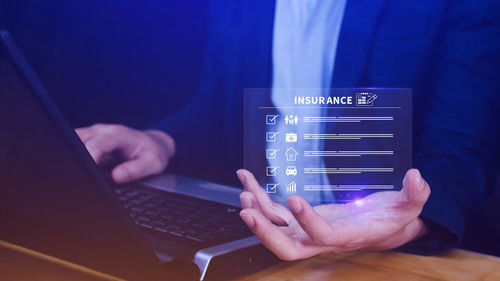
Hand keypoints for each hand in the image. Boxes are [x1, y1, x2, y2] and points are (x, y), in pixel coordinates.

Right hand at [76, 124, 174, 182]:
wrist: (154, 144)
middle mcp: (104, 131)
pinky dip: (74, 156)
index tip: (86, 172)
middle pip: (79, 139)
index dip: (90, 157)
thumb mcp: (153, 164)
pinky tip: (77, 169)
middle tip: (77, 175)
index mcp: (119, 134)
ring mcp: (95, 134)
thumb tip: (117, 176)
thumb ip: (136, 170)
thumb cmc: (154, 153)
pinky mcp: (91, 140)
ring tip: (76, 173)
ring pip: (73, 140)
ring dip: (72, 154)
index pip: (98, 144)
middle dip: (75, 156)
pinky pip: (76, 145)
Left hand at [236, 169, 429, 260]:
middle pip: (287, 248)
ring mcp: (307, 231)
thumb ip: (416, 195)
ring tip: (244, 191)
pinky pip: (274, 213)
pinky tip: (247, 181)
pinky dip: (259, 198)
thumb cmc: (393, 217)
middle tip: (248, 211)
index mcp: (347, 236)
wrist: (380, 225)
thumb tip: (418, 177)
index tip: (295, 199)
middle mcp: (322, 239)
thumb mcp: (409, 206)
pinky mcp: (300, 220)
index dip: (307, 222)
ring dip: (256, 213)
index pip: (323, 237)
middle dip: (265, 233)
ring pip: (275, 231)